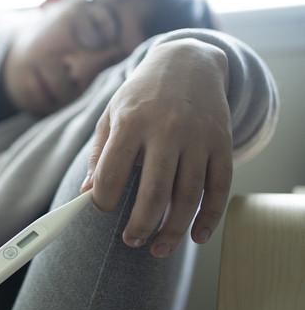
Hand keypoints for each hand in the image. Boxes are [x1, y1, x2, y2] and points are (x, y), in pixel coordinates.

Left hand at [81, 38, 231, 256]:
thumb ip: (99, 154)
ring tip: (158, 249)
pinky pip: (220, 188)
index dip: (102, 200)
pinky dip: (210, 217)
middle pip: (154, 192)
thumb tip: (87, 193)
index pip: (111, 173)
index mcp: (130, 122)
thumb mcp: (112, 114)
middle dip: (140, 225)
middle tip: (131, 241)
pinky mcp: (222, 143)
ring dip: (173, 230)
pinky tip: (197, 237)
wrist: (188, 61)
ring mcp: (198, 137)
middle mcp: (166, 130)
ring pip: (188, 196)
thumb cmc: (142, 94)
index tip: (102, 208)